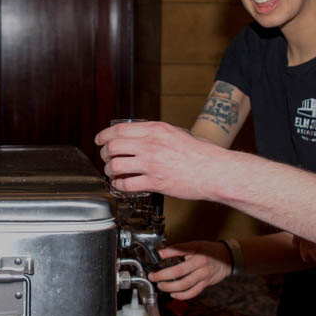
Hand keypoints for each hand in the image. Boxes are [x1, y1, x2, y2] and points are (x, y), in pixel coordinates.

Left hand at [95, 120, 218, 199]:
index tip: (100, 140)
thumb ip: (159, 134)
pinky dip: (119, 186)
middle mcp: (151, 145)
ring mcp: (152, 164)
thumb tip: (144, 136)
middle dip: (105, 154)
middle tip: (106, 158)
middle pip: (113, 146)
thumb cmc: (202, 154)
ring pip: (116, 165)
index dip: (104, 135)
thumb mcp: (178, 133)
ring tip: (112, 173)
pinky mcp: (155, 182)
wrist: (215, 171)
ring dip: (109, 170)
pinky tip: (120, 185)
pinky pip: (127, 184)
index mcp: (156, 130)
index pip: (119, 129)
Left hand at [149, 241, 232, 299]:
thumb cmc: (209, 251)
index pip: (180, 250)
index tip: (157, 255)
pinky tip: (173, 294)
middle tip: (153, 276)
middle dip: (163, 275)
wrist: (227, 258)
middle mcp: (200, 263)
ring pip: (185, 284)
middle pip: (179, 271)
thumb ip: (179, 249)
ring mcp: (203, 275)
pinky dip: (182, 295)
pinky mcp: (205, 283)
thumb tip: (161, 252)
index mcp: (196, 251)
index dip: (168, 253)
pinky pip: (193, 292)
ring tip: (161, 286)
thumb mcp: (195, 244)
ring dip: (170, 287)